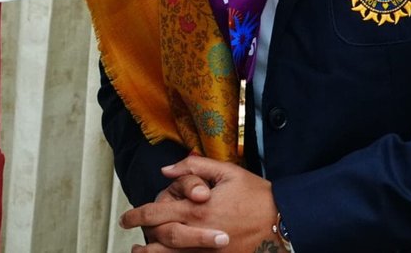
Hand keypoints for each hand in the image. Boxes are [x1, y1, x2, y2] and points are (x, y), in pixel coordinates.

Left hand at [121, 157, 278, 252]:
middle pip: (159, 237)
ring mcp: (209, 252)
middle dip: (140, 234)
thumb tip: (166, 170)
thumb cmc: (257, 195)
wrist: (284, 221)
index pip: (157, 212)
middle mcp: (199, 233)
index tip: (126, 217)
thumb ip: (194, 167)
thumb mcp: (227, 171)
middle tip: (128, 230)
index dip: (137, 215)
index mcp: (198, 209)